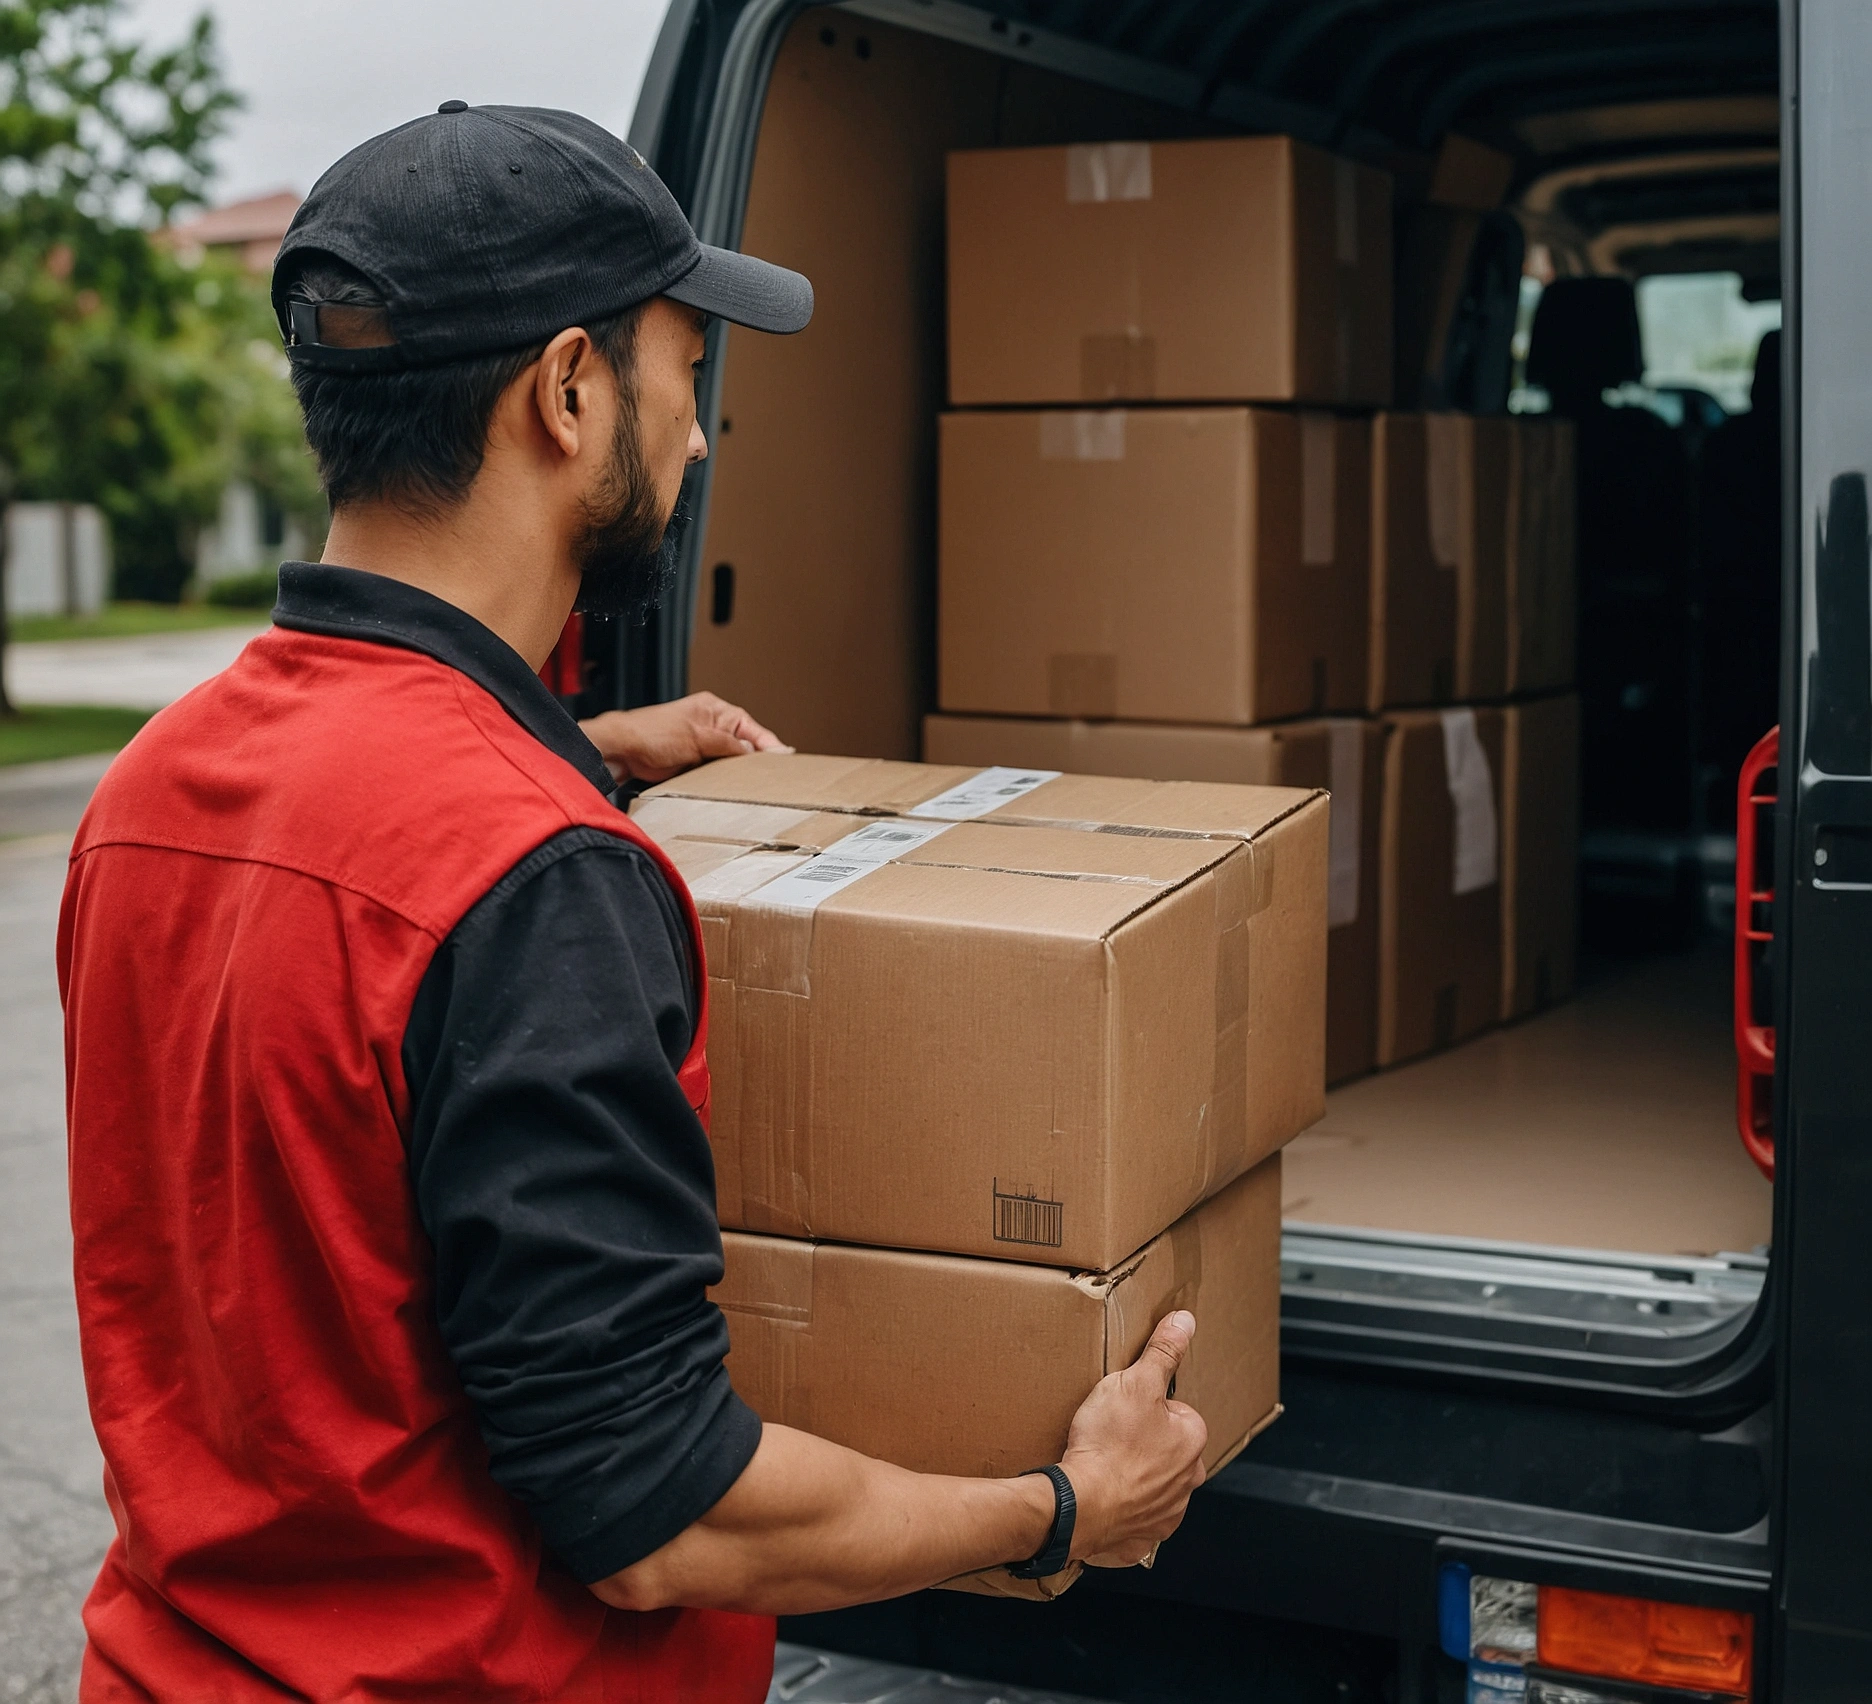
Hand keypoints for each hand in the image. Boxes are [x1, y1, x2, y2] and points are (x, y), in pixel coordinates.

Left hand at [579, 691, 789, 783]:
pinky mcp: (693, 762)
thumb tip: (752, 751)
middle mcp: (711, 725)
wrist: (622, 750)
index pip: (751, 728)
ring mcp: (702, 744)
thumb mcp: (698, 737)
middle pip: (744, 745)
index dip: (768, 745)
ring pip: (731, 761)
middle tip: (773, 777)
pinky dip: (723, 779)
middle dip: (755, 761)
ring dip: (738, 772)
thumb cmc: (652, 733)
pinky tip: (732, 789)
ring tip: (756, 785)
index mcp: (715, 710)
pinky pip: (716, 771)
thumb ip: (728, 744)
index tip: (784, 759)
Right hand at [1057, 1311, 1206, 1567]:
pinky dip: (1119, 1510)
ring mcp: (1166, 1514)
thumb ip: (1163, 1352)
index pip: (1177, 1413)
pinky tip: (1099, 1496)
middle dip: (1145, 1443)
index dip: (1148, 1406)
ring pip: (1154, 1486)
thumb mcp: (1134, 1382)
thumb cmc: (1109, 1443)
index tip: (1124, 1409)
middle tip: (1111, 1436)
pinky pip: (1133, 1519)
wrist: (1081, 1504)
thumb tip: (1186, 1321)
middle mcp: (1188, 1482)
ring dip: (1134, 1477)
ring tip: (1101, 1465)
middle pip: (1168, 1451)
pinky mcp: (1140, 1539)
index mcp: (1191, 1441)